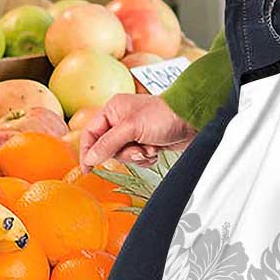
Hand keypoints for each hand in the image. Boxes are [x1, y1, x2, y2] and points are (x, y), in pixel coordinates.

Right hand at [79, 94, 197, 171]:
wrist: (192, 120)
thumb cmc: (164, 115)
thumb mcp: (131, 128)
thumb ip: (108, 143)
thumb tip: (90, 157)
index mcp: (113, 110)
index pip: (91, 133)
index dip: (87, 151)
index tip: (87, 169)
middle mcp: (121, 120)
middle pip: (107, 148)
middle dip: (124, 153)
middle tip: (137, 149)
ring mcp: (134, 132)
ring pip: (123, 155)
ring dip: (136, 156)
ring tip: (150, 148)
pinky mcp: (146, 142)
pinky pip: (137, 158)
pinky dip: (146, 158)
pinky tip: (156, 150)